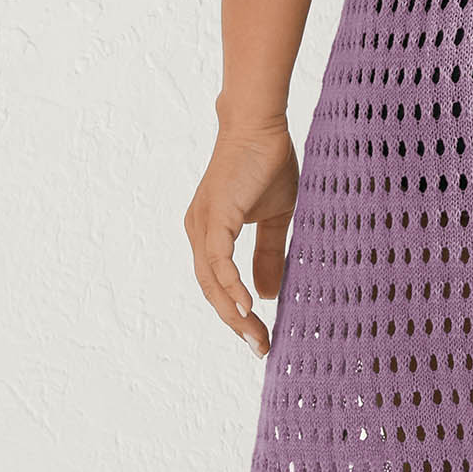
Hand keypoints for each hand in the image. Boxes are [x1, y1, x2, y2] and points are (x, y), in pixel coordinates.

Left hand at [183, 122, 298, 357]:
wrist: (260, 124)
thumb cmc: (266, 162)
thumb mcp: (273, 217)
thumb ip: (268, 254)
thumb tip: (269, 295)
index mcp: (210, 234)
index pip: (219, 285)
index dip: (237, 313)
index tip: (259, 338)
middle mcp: (199, 233)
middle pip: (212, 291)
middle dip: (235, 323)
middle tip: (260, 348)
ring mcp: (203, 225)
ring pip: (212, 282)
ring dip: (234, 313)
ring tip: (256, 336)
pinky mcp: (214, 216)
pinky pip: (218, 261)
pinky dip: (231, 286)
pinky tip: (248, 306)